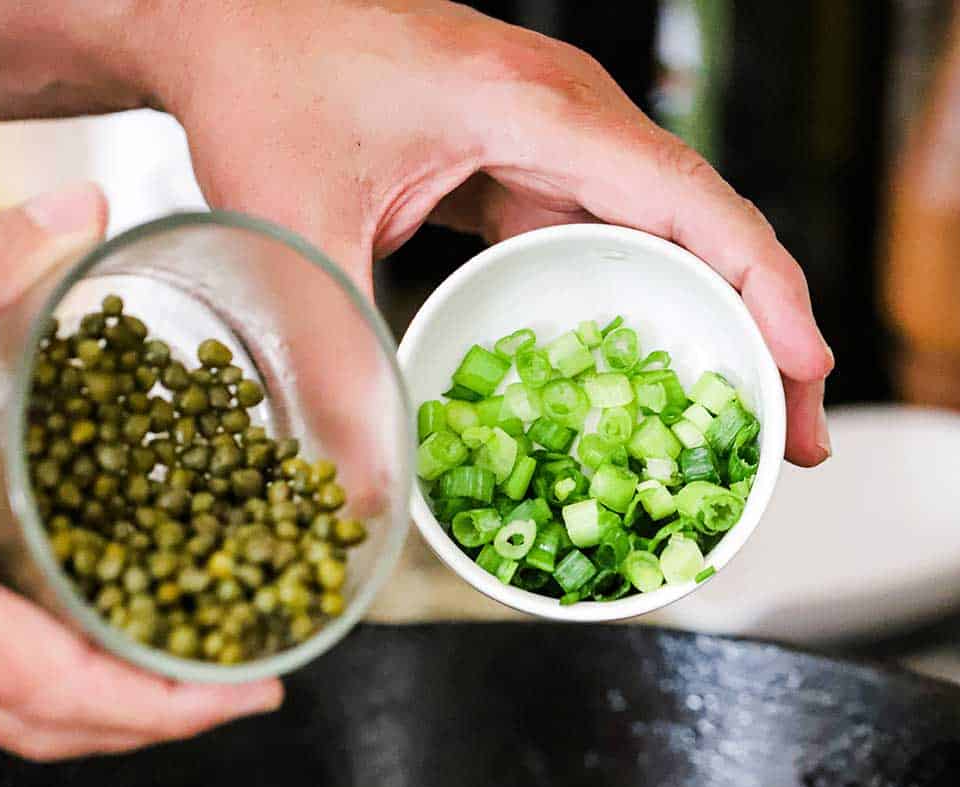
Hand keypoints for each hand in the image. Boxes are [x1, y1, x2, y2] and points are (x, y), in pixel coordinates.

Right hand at [0, 184, 281, 760]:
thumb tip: (86, 211)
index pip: (43, 686)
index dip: (153, 711)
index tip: (245, 700)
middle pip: (38, 726)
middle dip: (152, 724)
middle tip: (245, 694)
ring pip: (4, 723)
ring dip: (105, 717)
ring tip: (194, 678)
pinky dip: (48, 689)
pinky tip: (98, 646)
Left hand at [162, 0, 832, 465]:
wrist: (223, 21)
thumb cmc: (261, 83)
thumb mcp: (294, 229)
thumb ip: (328, 361)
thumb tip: (358, 496)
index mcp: (534, 108)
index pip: (685, 198)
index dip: (761, 284)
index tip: (804, 369)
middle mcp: (564, 117)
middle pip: (702, 225)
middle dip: (762, 330)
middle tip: (789, 439)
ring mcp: (549, 140)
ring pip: (665, 236)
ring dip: (712, 325)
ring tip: (745, 422)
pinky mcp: (521, 168)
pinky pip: (609, 238)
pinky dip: (644, 305)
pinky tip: (652, 373)